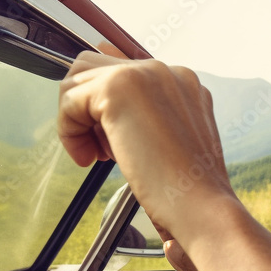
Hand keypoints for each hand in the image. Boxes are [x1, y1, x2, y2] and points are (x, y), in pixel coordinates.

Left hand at [57, 52, 235, 236]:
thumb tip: (108, 112)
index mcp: (183, 83)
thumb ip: (147, 117)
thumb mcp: (172, 141)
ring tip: (97, 154)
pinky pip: (70, 100)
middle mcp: (167, 71)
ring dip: (78, 119)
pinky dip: (70, 132)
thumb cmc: (188, 187)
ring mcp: (145, 74)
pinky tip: (89, 158)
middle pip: (96, 67)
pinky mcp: (119, 87)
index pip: (123, 71)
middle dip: (88, 110)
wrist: (200, 204)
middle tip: (103, 149)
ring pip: (78, 79)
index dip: (107, 109)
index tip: (116, 143)